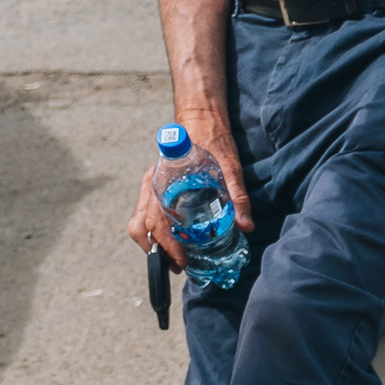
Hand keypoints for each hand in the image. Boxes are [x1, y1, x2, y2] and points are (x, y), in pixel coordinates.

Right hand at [125, 104, 254, 269]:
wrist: (200, 118)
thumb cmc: (213, 140)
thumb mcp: (230, 166)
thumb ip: (238, 196)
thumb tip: (246, 226)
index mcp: (163, 179)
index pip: (155, 220)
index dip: (166, 245)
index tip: (182, 260)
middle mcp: (151, 184)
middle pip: (140, 227)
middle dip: (157, 252)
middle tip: (179, 266)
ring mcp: (149, 187)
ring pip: (138, 223)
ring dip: (152, 245)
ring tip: (174, 259)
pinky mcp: (153, 189)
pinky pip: (145, 216)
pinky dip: (154, 234)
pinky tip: (174, 241)